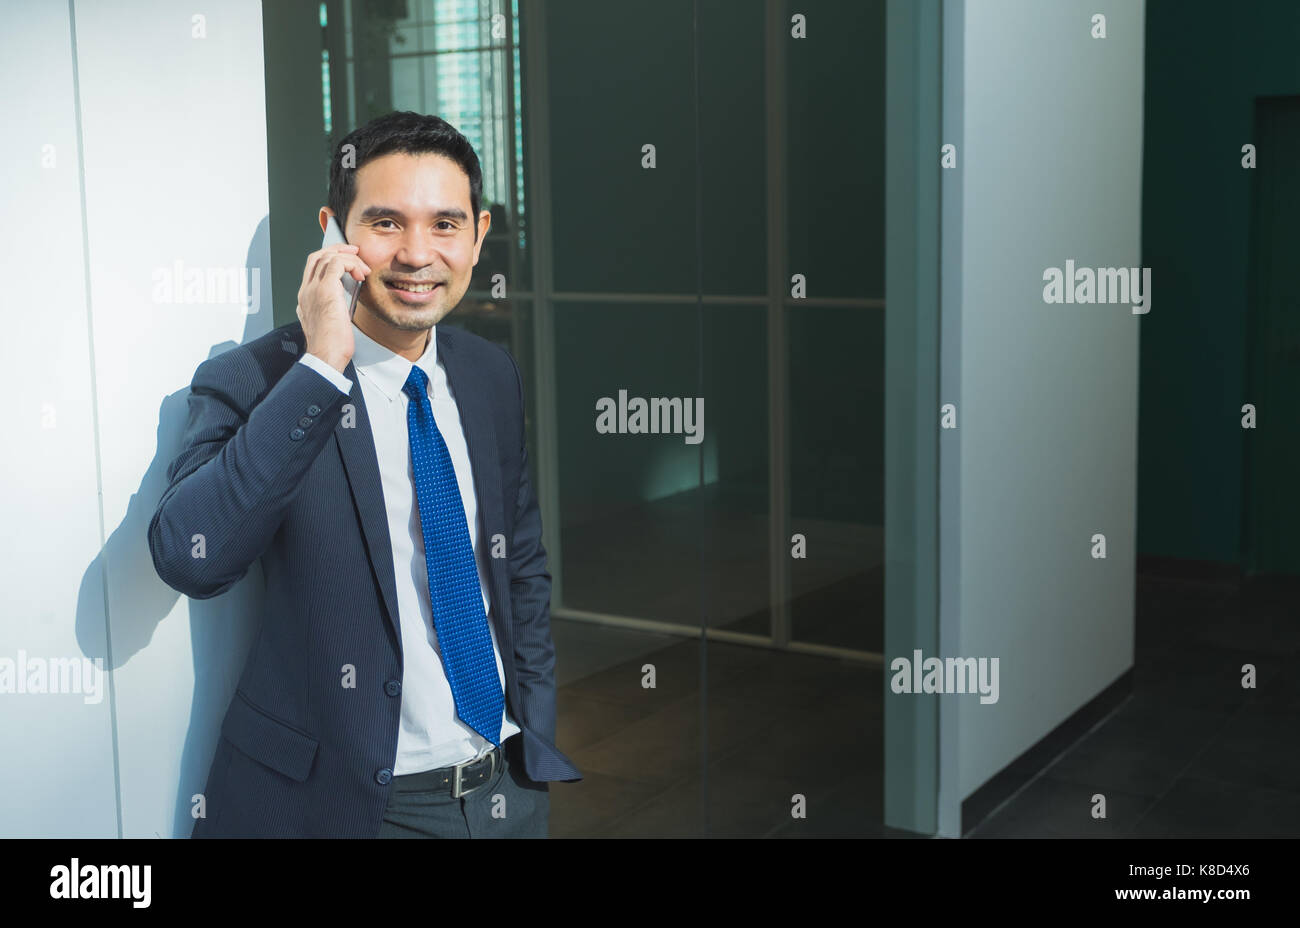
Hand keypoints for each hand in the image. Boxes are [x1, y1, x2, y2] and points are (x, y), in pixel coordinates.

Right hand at [297, 243, 369, 372]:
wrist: (325, 358)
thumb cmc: (330, 347)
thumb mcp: (329, 323)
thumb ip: (332, 309)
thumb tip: (344, 302)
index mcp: (305, 298)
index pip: (312, 268)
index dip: (329, 258)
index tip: (347, 260)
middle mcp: (306, 291)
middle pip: (316, 256)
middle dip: (337, 249)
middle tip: (355, 252)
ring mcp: (313, 290)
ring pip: (326, 256)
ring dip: (348, 257)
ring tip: (363, 268)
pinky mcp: (325, 291)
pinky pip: (336, 263)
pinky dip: (351, 263)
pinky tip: (361, 274)